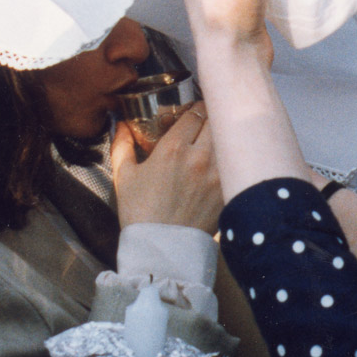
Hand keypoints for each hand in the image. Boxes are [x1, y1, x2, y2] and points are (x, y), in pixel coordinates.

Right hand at [111, 106, 224, 233]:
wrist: (161, 249)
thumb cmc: (140, 213)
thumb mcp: (123, 177)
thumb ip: (122, 146)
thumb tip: (121, 125)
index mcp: (173, 149)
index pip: (194, 113)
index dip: (194, 108)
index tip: (194, 110)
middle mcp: (199, 157)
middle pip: (217, 120)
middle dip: (213, 117)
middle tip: (209, 120)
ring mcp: (217, 173)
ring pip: (230, 139)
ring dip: (225, 135)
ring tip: (220, 137)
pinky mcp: (228, 189)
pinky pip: (236, 163)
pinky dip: (233, 158)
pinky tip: (227, 160)